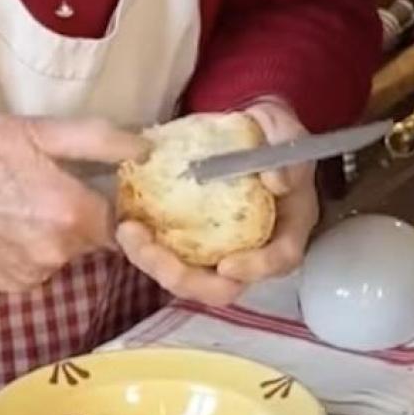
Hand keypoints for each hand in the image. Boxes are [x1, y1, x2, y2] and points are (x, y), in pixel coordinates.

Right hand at [0, 116, 147, 292]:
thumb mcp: (43, 130)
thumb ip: (102, 142)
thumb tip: (147, 151)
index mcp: (72, 214)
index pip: (127, 223)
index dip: (126, 207)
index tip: (114, 190)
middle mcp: (57, 253)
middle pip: (96, 239)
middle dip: (85, 216)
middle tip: (54, 185)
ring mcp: (32, 275)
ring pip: (67, 254)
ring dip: (58, 234)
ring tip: (24, 202)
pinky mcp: (11, 286)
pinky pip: (40, 268)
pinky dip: (33, 251)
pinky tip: (7, 225)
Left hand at [117, 99, 319, 306]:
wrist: (244, 133)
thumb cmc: (267, 133)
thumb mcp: (281, 127)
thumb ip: (284, 146)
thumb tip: (277, 181)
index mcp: (286, 226)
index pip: (280, 260)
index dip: (255, 269)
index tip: (226, 264)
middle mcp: (254, 249)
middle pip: (224, 287)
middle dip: (186, 278)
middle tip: (150, 248)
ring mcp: (220, 249)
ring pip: (189, 279)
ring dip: (155, 263)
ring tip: (129, 231)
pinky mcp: (191, 241)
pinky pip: (168, 256)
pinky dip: (146, 248)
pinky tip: (126, 225)